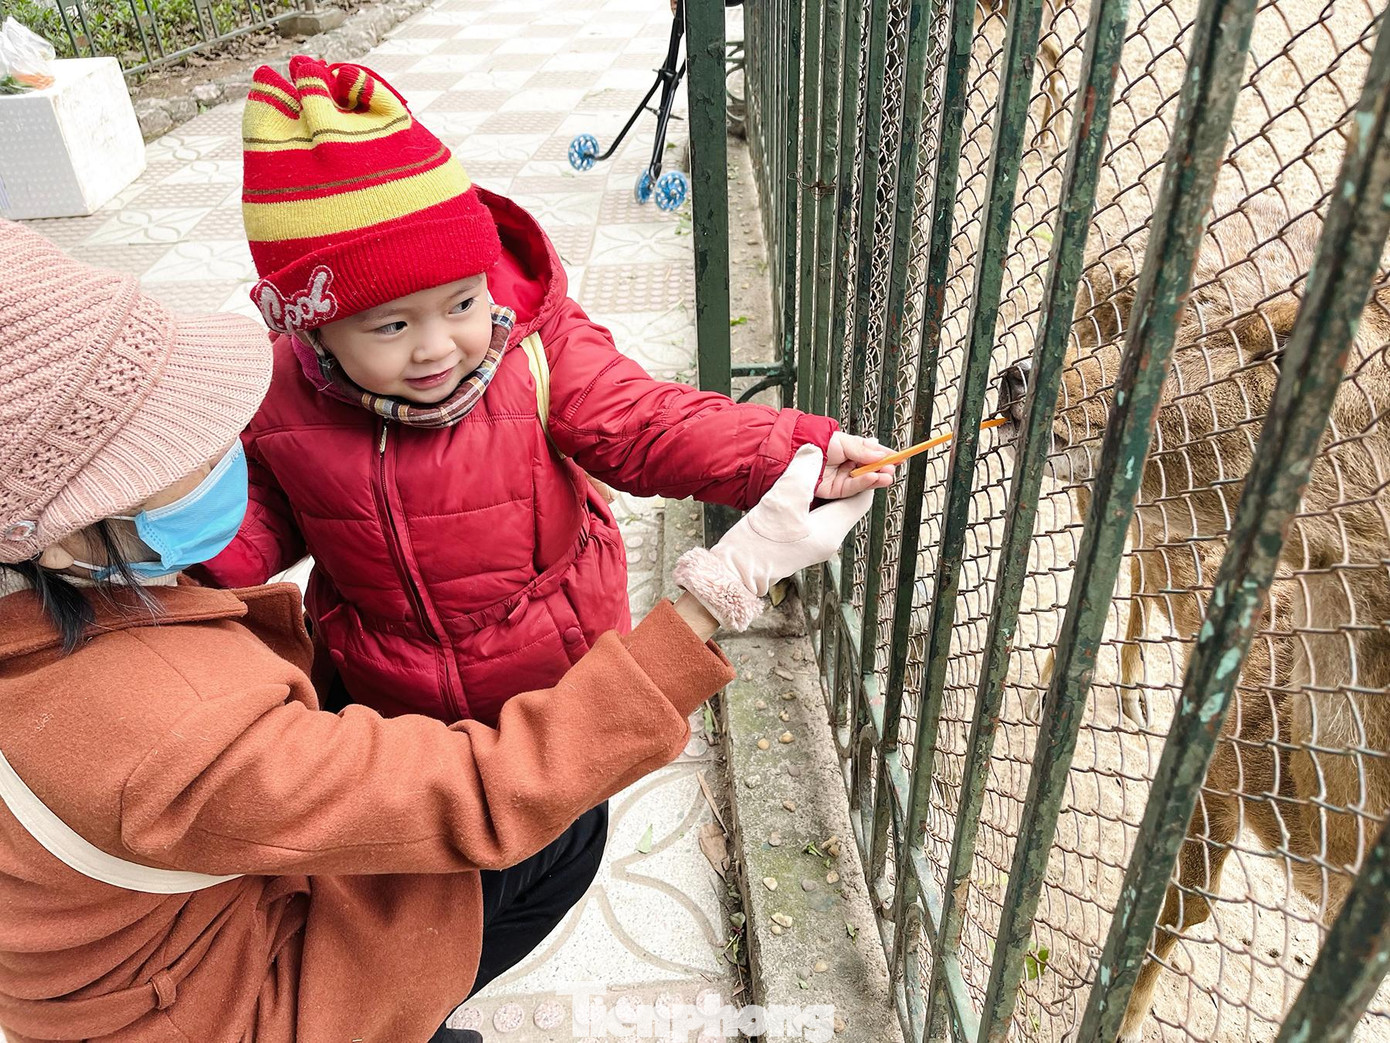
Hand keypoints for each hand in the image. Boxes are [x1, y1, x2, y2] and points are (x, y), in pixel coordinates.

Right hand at [672, 447, 873, 629]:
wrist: (735, 570)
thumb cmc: (759, 540)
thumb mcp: (783, 499)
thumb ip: (803, 471)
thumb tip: (815, 450)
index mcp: (832, 531)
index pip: (861, 499)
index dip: (862, 476)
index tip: (855, 456)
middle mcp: (829, 540)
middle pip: (847, 503)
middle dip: (844, 479)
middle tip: (836, 456)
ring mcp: (815, 543)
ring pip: (830, 507)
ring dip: (826, 487)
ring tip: (815, 466)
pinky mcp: (801, 542)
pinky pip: (815, 514)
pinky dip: (812, 497)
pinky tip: (798, 485)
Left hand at [815, 432, 895, 498]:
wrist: (797, 455)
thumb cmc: (816, 443)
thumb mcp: (844, 441)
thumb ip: (863, 450)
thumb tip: (881, 453)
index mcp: (851, 449)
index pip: (873, 454)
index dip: (887, 456)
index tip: (900, 458)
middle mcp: (848, 464)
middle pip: (871, 469)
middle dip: (883, 469)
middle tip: (892, 467)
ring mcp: (843, 477)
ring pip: (865, 480)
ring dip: (878, 478)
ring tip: (887, 475)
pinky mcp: (837, 490)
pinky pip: (854, 488)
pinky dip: (865, 483)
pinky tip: (873, 478)